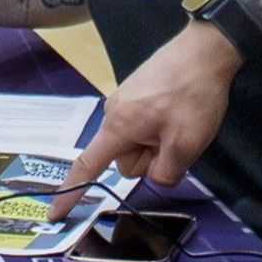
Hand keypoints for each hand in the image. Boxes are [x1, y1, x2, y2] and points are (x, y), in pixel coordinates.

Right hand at [50, 22, 239, 214]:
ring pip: (139, 143)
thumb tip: (157, 175)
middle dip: (151, 157)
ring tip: (181, 120)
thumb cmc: (193, 94)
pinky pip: (145, 126)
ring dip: (159, 142)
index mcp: (118, 126)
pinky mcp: (138, 95)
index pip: (88, 166)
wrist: (206, 49)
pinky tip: (179, 112)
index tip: (55, 213)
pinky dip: (162, 128)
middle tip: (176, 137)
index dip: (71, 193)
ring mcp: (126, 102)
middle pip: (126, 158)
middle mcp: (114, 112)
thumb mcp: (186, 144)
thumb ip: (165, 172)